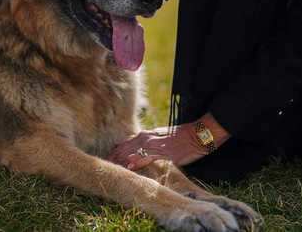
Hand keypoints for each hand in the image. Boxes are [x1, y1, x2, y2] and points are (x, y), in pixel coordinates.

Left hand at [107, 114, 229, 170]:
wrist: (198, 134)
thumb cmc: (182, 137)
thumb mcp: (163, 138)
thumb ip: (151, 145)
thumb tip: (140, 153)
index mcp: (147, 135)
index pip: (125, 143)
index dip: (115, 152)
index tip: (107, 160)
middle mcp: (148, 138)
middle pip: (125, 147)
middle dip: (113, 157)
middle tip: (103, 166)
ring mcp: (155, 144)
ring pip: (132, 151)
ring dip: (120, 159)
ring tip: (110, 167)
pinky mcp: (164, 152)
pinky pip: (147, 157)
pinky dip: (137, 161)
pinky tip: (129, 166)